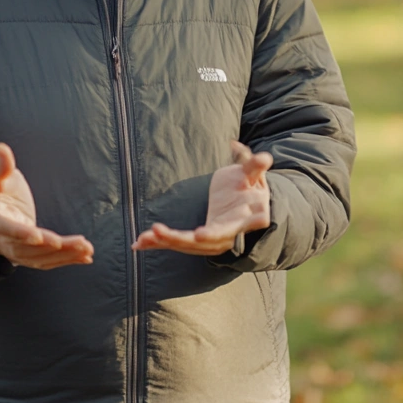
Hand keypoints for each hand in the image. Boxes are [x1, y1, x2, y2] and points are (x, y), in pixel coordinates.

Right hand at [0, 143, 93, 268]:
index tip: (39, 236)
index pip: (2, 227)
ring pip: (37, 258)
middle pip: (24, 248)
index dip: (19, 233)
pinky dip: (65, 260)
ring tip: (87, 250)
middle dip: (52, 248)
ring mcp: (12, 248)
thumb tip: (2, 149)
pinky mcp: (26, 253)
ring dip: (64, 256)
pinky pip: (45, 261)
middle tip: (78, 243)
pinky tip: (85, 258)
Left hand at [132, 141, 271, 256]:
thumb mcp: (255, 174)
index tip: (199, 235)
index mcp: (244, 220)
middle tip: (159, 232)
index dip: (214, 233)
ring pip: (187, 245)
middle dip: (181, 239)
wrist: (252, 205)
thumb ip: (255, 166)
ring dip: (164, 242)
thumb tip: (264, 157)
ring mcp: (211, 240)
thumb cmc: (251, 186)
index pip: (228, 229)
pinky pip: (177, 243)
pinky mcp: (197, 240)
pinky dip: (157, 244)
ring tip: (143, 238)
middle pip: (202, 241)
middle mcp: (227, 234)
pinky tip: (138, 244)